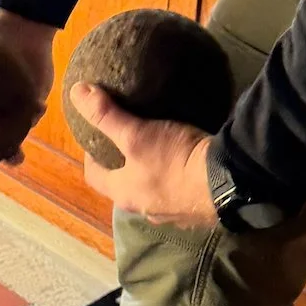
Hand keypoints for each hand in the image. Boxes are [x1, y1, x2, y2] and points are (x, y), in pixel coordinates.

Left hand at [70, 82, 216, 224]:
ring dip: (149, 173)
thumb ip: (106, 115)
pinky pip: (178, 193)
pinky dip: (175, 178)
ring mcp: (172, 213)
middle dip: (121, 165)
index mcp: (124, 194)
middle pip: (124, 184)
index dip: (90, 156)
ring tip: (156, 146)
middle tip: (125, 138)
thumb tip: (76, 92)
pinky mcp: (196, 210)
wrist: (228, 182)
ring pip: (151, 190)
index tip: (94, 137)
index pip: (94, 176)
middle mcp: (144, 209)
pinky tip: (185, 160)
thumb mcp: (136, 133)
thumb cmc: (173, 160)